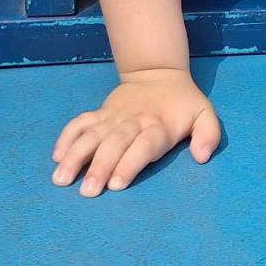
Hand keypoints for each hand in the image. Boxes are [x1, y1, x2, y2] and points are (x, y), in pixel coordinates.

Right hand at [50, 68, 220, 196]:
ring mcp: (113, 116)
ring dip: (76, 156)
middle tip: (87, 192)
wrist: (158, 73)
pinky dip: (67, 137)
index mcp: (159, 126)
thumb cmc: (183, 104)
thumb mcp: (205, 113)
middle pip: (114, 143)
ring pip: (92, 134)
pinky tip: (56, 157)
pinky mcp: (100, 113)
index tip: (116, 184)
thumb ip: (208, 134)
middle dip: (99, 167)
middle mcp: (133, 121)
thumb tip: (201, 157)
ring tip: (61, 178)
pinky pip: (80, 122)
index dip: (130, 163)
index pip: (143, 145)